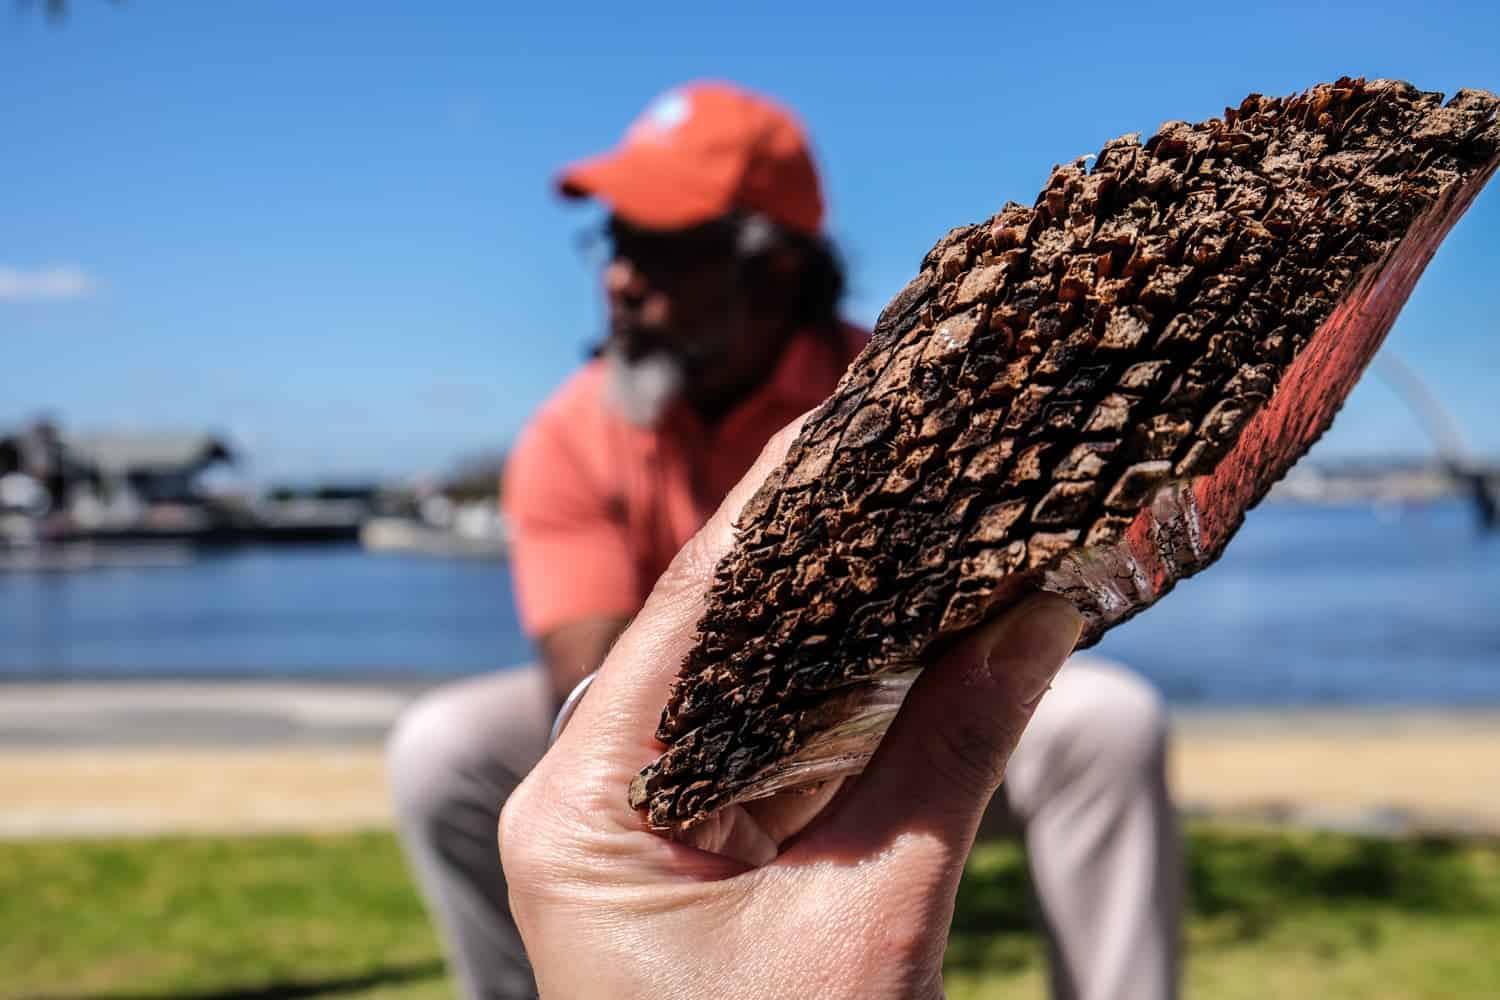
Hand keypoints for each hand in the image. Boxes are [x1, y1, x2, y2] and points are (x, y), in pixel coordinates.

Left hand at [498, 418, 1083, 999]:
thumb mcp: (872, 918)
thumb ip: (951, 754)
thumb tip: (1038, 612)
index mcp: (585, 805)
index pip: (689, 611)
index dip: (778, 506)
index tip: (855, 414)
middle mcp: (594, 795)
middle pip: (713, 633)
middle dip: (815, 549)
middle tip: (908, 448)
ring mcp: (639, 822)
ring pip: (744, 681)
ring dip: (833, 610)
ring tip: (917, 510)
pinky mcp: (693, 849)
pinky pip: (768, 738)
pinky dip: (839, 685)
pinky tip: (904, 624)